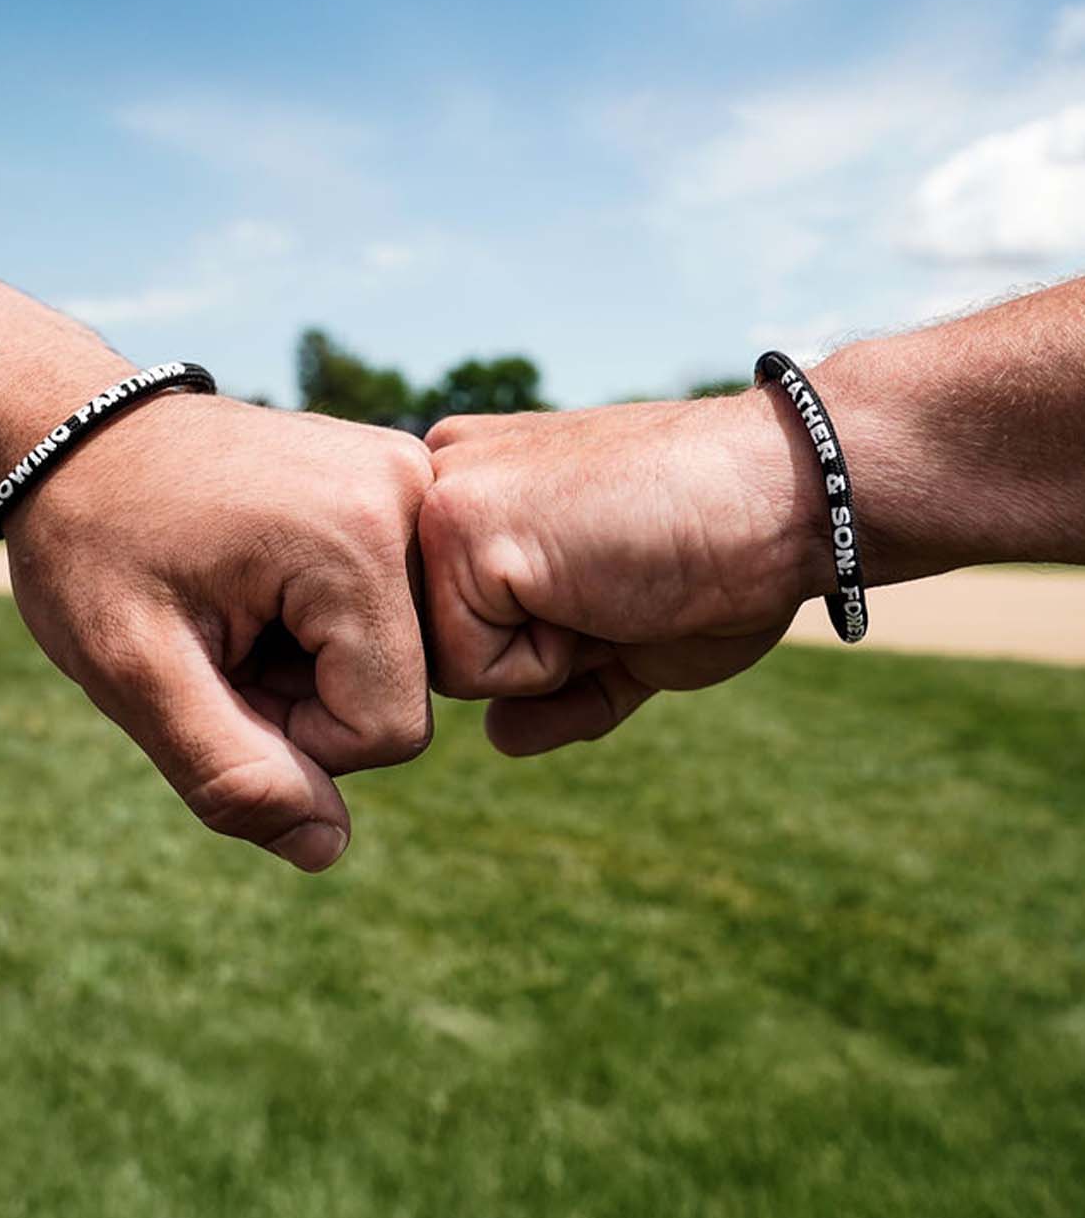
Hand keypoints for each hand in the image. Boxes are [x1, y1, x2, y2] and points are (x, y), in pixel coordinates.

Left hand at [4, 394, 433, 869]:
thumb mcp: (132, 670)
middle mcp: (414, 492)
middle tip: (219, 636)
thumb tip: (327, 848)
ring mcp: (414, 477)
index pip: (388, 731)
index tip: (216, 675)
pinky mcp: (403, 479)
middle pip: (403, 691)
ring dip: (316, 663)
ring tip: (238, 605)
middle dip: (306, 697)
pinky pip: (398, 605)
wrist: (76, 429)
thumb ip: (229, 772)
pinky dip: (329, 622)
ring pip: (404, 654)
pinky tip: (264, 583)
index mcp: (360, 537)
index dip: (293, 740)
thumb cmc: (93, 542)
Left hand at [418, 395, 824, 754]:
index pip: (449, 626)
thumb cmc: (718, 563)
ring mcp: (441, 497)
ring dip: (538, 662)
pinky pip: (467, 672)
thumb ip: (554, 689)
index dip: (536, 645)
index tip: (612, 582)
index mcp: (472, 486)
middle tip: (612, 584)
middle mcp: (440, 478)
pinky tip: (599, 588)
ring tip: (606, 583)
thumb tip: (496, 738)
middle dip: (528, 655)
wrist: (785, 501)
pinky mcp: (458, 525)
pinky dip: (544, 665)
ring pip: (439, 664)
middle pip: (432, 649)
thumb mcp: (623, 637)